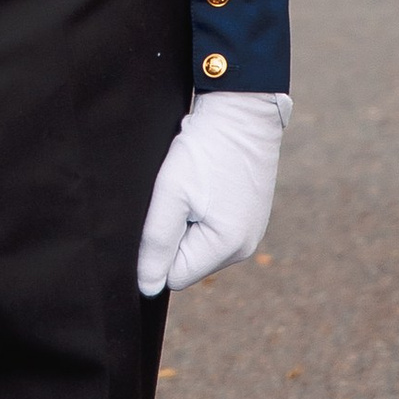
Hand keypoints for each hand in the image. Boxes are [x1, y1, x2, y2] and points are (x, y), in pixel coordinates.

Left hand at [135, 92, 288, 294]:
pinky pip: (214, 229)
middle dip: (174, 235)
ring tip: (193, 187)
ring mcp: (251, 232)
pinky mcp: (250, 216)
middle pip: (188, 262)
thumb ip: (156, 243)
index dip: (157, 250)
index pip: (174, 276)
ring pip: (199, 245)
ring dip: (187, 221)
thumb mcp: (170, 194)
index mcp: (228, 247)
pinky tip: (205, 184)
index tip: (162, 212)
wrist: (242, 111)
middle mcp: (245, 247)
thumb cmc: (205, 149)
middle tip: (178, 195)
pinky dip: (202, 211)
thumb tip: (147, 287)